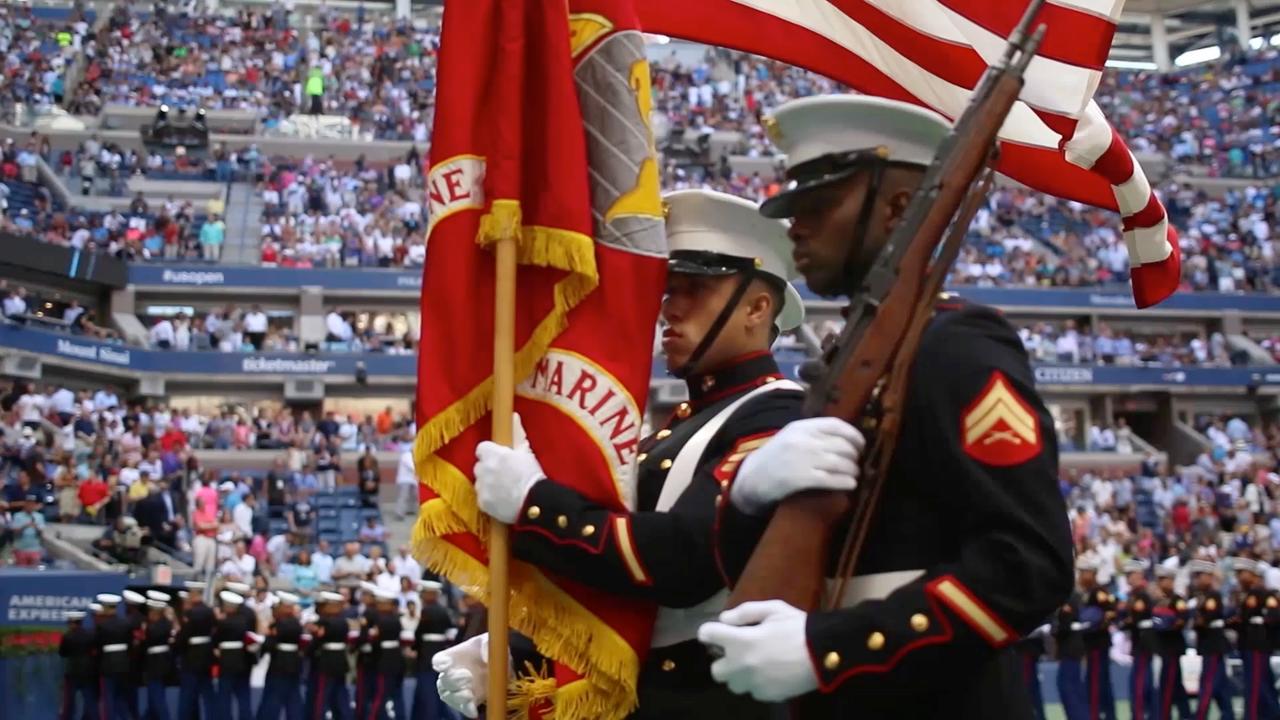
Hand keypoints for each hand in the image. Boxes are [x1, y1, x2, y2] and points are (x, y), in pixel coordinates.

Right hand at [432, 633, 511, 718]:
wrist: (501, 665)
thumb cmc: (490, 650)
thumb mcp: (491, 641)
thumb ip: (488, 643)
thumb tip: (486, 654)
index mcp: (452, 657)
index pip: (438, 660)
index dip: (440, 663)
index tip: (447, 663)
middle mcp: (451, 674)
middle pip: (443, 680)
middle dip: (453, 679)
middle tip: (468, 675)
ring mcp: (459, 690)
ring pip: (448, 696)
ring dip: (457, 696)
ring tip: (469, 694)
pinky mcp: (470, 701)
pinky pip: (463, 708)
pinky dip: (467, 709)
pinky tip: (473, 711)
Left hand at [474, 413, 544, 522]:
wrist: (534, 503)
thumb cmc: (532, 475)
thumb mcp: (526, 452)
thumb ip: (516, 433)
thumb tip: (513, 416)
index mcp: (494, 454)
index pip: (481, 448)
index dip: (490, 453)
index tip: (499, 458)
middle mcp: (484, 469)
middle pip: (479, 465)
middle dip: (488, 469)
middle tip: (503, 474)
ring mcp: (481, 486)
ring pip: (480, 482)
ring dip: (488, 483)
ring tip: (503, 488)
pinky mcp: (482, 503)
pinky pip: (482, 497)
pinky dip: (489, 498)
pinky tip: (502, 499)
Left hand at [697, 600, 816, 701]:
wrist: (824, 653)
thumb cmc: (798, 627)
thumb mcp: (773, 609)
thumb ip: (745, 612)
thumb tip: (724, 620)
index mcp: (739, 641)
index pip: (707, 634)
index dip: (710, 631)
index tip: (715, 632)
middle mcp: (741, 665)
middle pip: (716, 671)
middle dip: (724, 661)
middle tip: (739, 652)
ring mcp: (753, 683)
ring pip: (734, 684)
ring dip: (740, 675)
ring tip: (757, 664)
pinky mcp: (767, 696)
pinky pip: (754, 691)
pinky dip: (758, 683)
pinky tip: (772, 673)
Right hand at [730, 418, 864, 514]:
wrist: (751, 478)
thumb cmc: (774, 458)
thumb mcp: (790, 437)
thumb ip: (813, 434)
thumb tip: (846, 440)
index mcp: (801, 426)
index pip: (836, 425)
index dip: (854, 435)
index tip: (861, 445)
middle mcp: (803, 440)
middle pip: (842, 445)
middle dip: (854, 456)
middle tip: (857, 463)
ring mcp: (802, 459)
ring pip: (840, 462)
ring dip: (852, 470)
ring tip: (854, 475)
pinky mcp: (801, 478)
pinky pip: (832, 479)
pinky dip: (845, 482)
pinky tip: (850, 484)